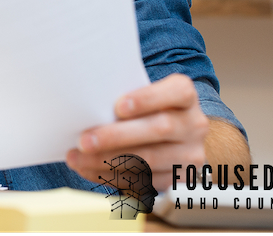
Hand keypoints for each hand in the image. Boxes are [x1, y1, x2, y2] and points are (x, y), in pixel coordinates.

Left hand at [65, 74, 208, 191]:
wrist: (174, 135)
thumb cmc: (147, 108)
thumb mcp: (142, 94)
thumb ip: (124, 96)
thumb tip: (87, 106)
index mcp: (185, 95)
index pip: (177, 92)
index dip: (147, 99)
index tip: (118, 107)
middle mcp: (194, 124)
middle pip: (158, 129)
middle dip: (116, 137)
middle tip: (84, 141)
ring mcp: (190, 154)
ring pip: (149, 159)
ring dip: (108, 161)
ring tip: (79, 158)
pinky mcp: (179, 179)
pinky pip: (144, 180)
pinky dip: (112, 176)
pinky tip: (89, 170)